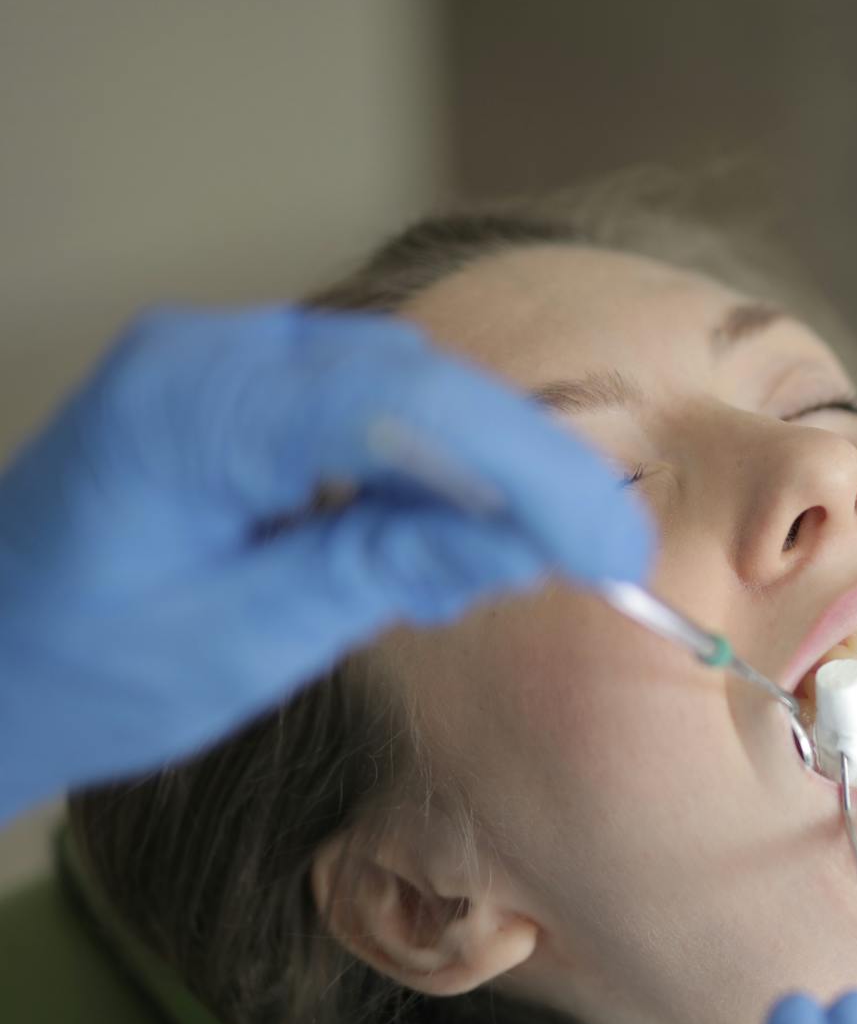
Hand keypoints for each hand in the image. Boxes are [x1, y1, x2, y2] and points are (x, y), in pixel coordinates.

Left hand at [0, 306, 648, 817]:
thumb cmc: (76, 670)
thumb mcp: (242, 641)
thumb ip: (385, 569)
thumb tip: (529, 541)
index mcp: (187, 409)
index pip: (400, 400)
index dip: (528, 468)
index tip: (614, 549)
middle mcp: (208, 353)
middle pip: (418, 378)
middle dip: (527, 466)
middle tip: (610, 561)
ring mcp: (224, 361)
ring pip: (409, 386)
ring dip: (487, 470)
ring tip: (521, 570)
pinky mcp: (244, 390)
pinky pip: (373, 405)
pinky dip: (435, 470)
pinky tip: (454, 544)